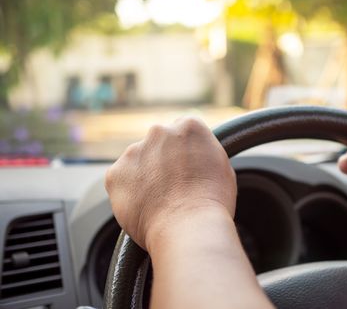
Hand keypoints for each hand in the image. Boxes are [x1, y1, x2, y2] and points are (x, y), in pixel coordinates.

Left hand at [105, 117, 236, 249]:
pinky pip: (121, 181)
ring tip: (160, 201)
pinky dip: (129, 193)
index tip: (187, 168)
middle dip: (163, 161)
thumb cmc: (212, 202)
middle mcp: (159, 132)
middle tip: (174, 187)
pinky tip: (146, 207)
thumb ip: (204, 151)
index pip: (182, 131)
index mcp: (189, 126)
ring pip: (138, 162)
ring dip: (145, 176)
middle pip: (159, 143)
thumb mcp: (222, 166)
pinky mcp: (115, 174)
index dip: (186, 153)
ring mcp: (135, 151)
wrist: (189, 229)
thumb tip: (197, 154)